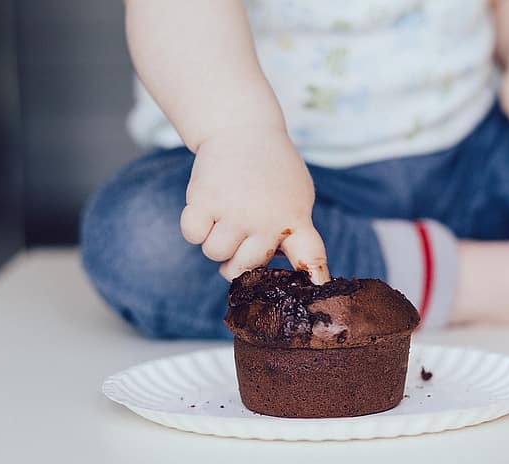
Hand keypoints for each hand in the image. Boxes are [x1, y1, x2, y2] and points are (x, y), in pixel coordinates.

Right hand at [180, 125, 329, 282]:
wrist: (244, 129)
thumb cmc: (273, 169)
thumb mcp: (298, 197)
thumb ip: (295, 232)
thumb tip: (288, 268)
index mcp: (296, 221)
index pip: (310, 256)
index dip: (313, 278)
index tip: (316, 289)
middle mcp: (267, 221)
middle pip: (243, 267)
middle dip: (236, 257)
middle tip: (240, 230)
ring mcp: (235, 211)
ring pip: (214, 253)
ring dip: (215, 240)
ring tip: (225, 215)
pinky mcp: (204, 200)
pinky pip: (192, 235)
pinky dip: (194, 226)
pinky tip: (208, 207)